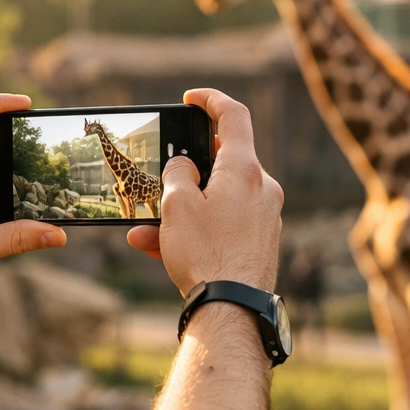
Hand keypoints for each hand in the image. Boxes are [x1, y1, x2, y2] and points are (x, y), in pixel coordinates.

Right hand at [126, 88, 282, 295]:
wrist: (233, 311)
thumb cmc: (205, 255)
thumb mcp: (177, 206)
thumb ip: (177, 175)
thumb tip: (184, 168)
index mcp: (245, 170)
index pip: (234, 115)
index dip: (211, 100)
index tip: (191, 99)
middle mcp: (263, 189)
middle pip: (223, 162)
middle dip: (186, 171)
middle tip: (162, 174)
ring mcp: (264, 218)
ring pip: (217, 201)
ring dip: (182, 210)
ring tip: (145, 230)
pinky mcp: (260, 244)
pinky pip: (223, 226)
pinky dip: (196, 231)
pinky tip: (160, 249)